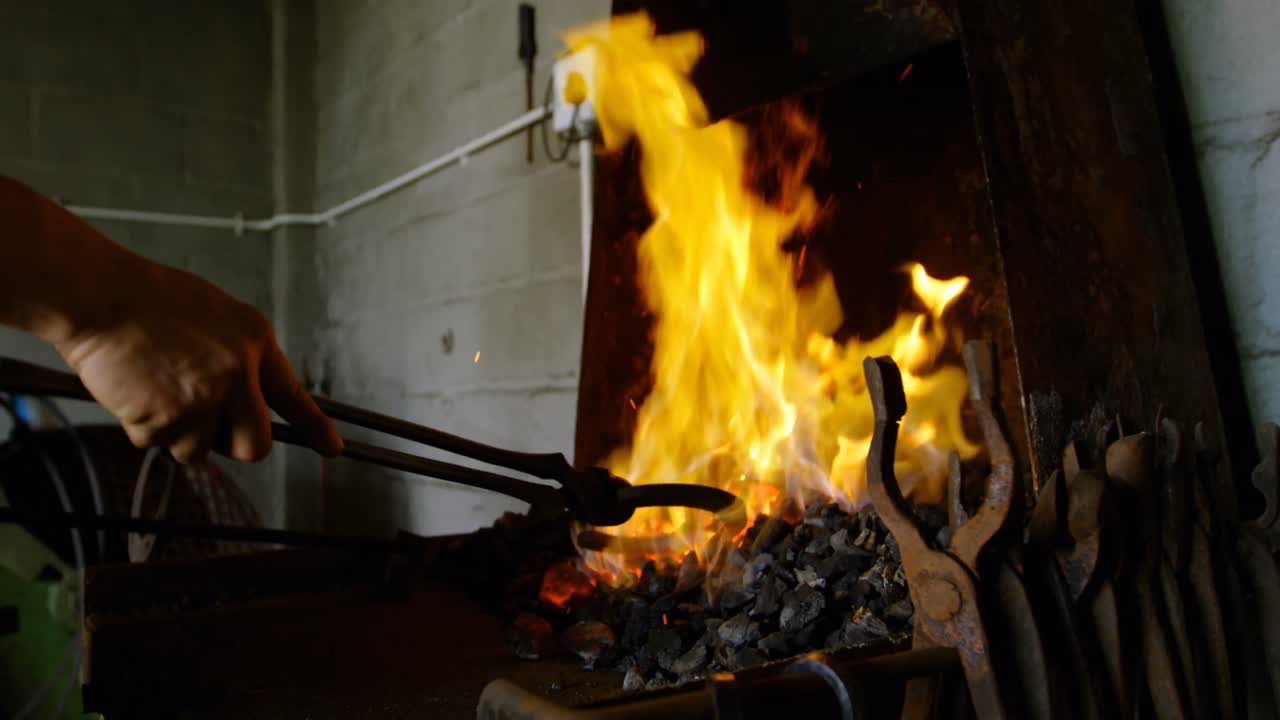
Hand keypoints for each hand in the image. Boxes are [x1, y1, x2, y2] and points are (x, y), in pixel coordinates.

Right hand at [55, 260, 342, 462]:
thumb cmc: (151, 301)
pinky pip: (155, 443)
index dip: (316, 428)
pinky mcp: (164, 419)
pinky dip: (142, 427)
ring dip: (177, 434)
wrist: (100, 295)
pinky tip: (134, 391)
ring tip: (157, 391)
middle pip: (254, 445)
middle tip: (208, 425)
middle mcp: (238, 374)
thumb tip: (246, 397)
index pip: (294, 395)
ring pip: (198, 450)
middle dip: (233, 444)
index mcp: (255, 342)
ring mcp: (202, 399)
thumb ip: (239, 356)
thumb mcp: (218, 317)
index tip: (333, 449)